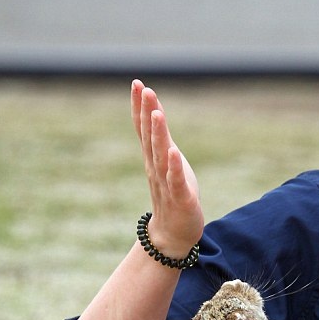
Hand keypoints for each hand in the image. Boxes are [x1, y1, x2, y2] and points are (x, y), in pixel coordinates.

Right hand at [132, 79, 204, 256]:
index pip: (144, 129)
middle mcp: (156, 168)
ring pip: (162, 156)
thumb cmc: (173, 195)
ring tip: (156, 114)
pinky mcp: (181, 200)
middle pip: (149, 137)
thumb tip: (156, 113)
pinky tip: (174, 152)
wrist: (173, 235)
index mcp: (154, 159)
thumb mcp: (169, 163)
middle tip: (144, 89)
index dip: (140, 106)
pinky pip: (176, 182)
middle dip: (146, 112)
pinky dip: (174, 167)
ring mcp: (167, 184)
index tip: (138, 83)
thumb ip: (162, 141)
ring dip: (158, 135)